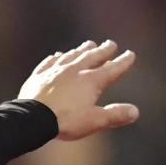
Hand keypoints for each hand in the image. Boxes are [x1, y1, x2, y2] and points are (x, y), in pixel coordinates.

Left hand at [19, 39, 138, 140]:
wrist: (31, 118)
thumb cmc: (64, 121)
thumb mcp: (94, 121)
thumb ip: (115, 115)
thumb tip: (135, 112)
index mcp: (91, 80)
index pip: (112, 69)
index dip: (123, 62)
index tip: (130, 54)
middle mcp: (74, 70)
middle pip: (92, 57)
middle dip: (103, 50)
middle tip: (110, 43)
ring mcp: (55, 71)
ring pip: (71, 56)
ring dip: (81, 50)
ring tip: (88, 44)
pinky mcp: (38, 76)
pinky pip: (49, 62)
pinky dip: (56, 57)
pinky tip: (57, 55)